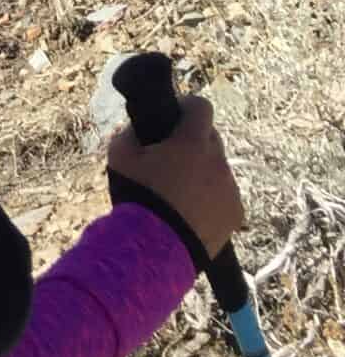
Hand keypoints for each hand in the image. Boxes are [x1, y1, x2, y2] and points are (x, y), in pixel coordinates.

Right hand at [108, 94, 246, 259]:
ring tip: (179, 193)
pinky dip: (212, 198)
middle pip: (211, 138)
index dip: (186, 107)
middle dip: (194, 143)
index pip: (201, 106)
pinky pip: (225, 195)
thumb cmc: (137, 196)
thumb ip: (131, 132)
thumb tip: (140, 128)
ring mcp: (230, 188)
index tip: (173, 119)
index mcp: (192, 141)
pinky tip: (191, 212)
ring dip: (203, 172)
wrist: (155, 250)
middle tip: (171, 160)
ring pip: (218, 168)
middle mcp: (218, 161)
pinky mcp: (237, 213)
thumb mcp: (120, 155)